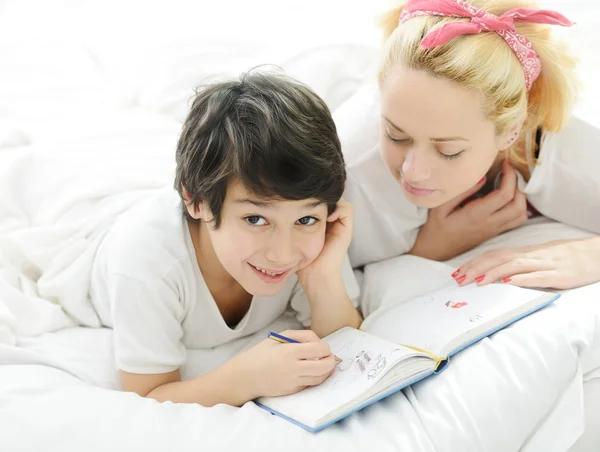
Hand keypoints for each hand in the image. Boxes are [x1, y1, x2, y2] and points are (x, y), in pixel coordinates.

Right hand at [232, 330, 335, 399]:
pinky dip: (315, 377)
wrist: (245, 376)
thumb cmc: (262, 353)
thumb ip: (302, 335)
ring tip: (323, 364)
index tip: (323, 347)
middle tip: (329, 356)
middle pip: (325, 367)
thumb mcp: (280, 337)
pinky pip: (310, 384)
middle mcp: (293, 368)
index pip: (319, 350)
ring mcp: (293, 382)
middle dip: (331, 360)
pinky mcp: (292, 391)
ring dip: (326, 371)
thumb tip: (320, 342)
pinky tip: (311, 371)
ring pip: (320, 378)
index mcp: (289, 351)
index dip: (326, 348)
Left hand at [297, 199, 353, 285]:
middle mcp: (333, 222)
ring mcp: (341, 226)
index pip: (321, 200)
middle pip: (331, 198)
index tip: (300, 201)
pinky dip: (337, 208)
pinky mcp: (346, 230)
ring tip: (317, 209)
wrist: (316, 277)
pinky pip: (347, 208)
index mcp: (322, 224)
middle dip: (320, 197)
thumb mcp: (294, 238)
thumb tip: (279, 208)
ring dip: (329, 201)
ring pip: (340, 200)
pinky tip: (325, 217)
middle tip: (308, 202)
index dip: (312, 197)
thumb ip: (291, 225)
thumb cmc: (303, 262)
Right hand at [410, 160, 527, 260]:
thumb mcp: (441, 206)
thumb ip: (463, 192)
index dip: (510, 176)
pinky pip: (516, 221)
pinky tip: (509, 199)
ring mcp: (494, 230)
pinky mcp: (494, 233)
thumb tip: (483, 178)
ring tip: (509, 185)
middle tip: (508, 173)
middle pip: (518, 204)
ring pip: (521, 214)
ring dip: (521, 197)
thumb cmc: (436, 227)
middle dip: (518, 185)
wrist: (436, 250)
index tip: (505, 164)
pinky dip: (519, 208)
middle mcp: (490, 223)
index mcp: (477, 214)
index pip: (504, 194)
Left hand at [453, 237, 599, 289]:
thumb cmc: (568, 257)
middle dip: (475, 268)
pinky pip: (538, 276)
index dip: (474, 262)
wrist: (598, 254)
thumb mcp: (541, 258)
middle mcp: (532, 256)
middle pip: (498, 258)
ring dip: (493, 273)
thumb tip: (498, 275)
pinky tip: (508, 283)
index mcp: (526, 252)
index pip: (494, 254)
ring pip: (514, 265)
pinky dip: (522, 278)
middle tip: (458, 280)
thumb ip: (522, 264)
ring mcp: (545, 264)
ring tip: (476, 281)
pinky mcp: (560, 275)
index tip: (457, 272)